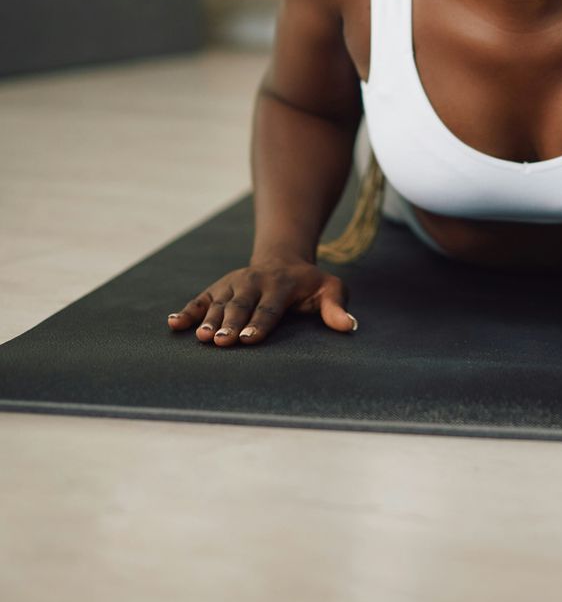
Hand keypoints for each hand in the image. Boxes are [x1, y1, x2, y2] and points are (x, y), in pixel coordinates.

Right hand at [166, 253, 358, 346]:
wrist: (282, 260)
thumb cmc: (309, 284)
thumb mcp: (330, 289)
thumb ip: (336, 307)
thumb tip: (348, 326)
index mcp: (281, 284)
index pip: (269, 307)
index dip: (259, 323)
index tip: (250, 339)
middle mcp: (253, 282)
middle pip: (241, 306)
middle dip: (231, 324)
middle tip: (221, 342)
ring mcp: (233, 284)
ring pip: (219, 304)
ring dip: (208, 320)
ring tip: (201, 337)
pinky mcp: (218, 288)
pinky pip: (200, 299)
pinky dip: (187, 311)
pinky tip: (173, 323)